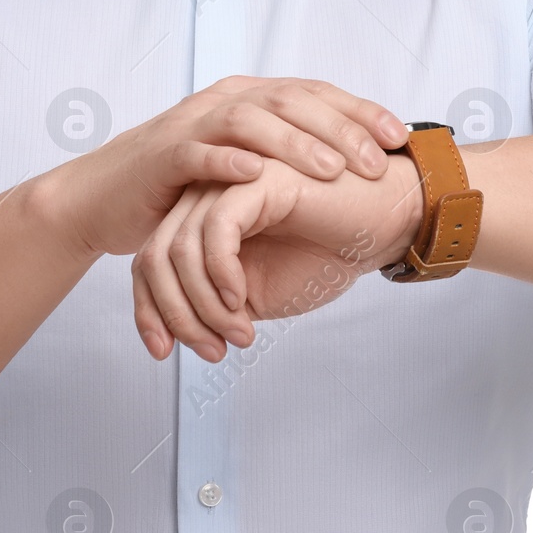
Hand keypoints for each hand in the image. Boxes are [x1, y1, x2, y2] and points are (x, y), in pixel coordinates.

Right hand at [42, 75, 407, 262]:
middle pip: (291, 101)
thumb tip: (356, 162)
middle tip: (375, 160)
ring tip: (330, 170)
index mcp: (252, 98)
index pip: (315, 93)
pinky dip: (227, 160)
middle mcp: (226, 100)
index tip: (401, 137)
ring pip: (251, 121)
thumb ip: (288, 155)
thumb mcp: (245, 164)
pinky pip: (198, 152)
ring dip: (294, 143)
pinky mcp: (163, 155)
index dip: (360, 111)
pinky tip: (256, 174)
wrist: (105, 197)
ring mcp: (193, 124)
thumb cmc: (184, 187)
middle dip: (339, 128)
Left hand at [131, 152, 424, 362]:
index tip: (162, 352)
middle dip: (175, 315)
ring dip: (203, 306)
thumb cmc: (329, 251)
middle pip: (156, 256)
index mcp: (204, 214)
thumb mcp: (259, 292)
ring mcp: (230, 181)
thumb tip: (178, 329)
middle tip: (210, 351)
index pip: (152, 259)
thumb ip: (216, 302)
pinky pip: (216, 231)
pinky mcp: (258, 179)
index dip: (148, 310)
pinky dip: (220, 275)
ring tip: (239, 333)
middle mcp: (208, 192)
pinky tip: (242, 299)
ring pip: (180, 248)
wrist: (384, 224)